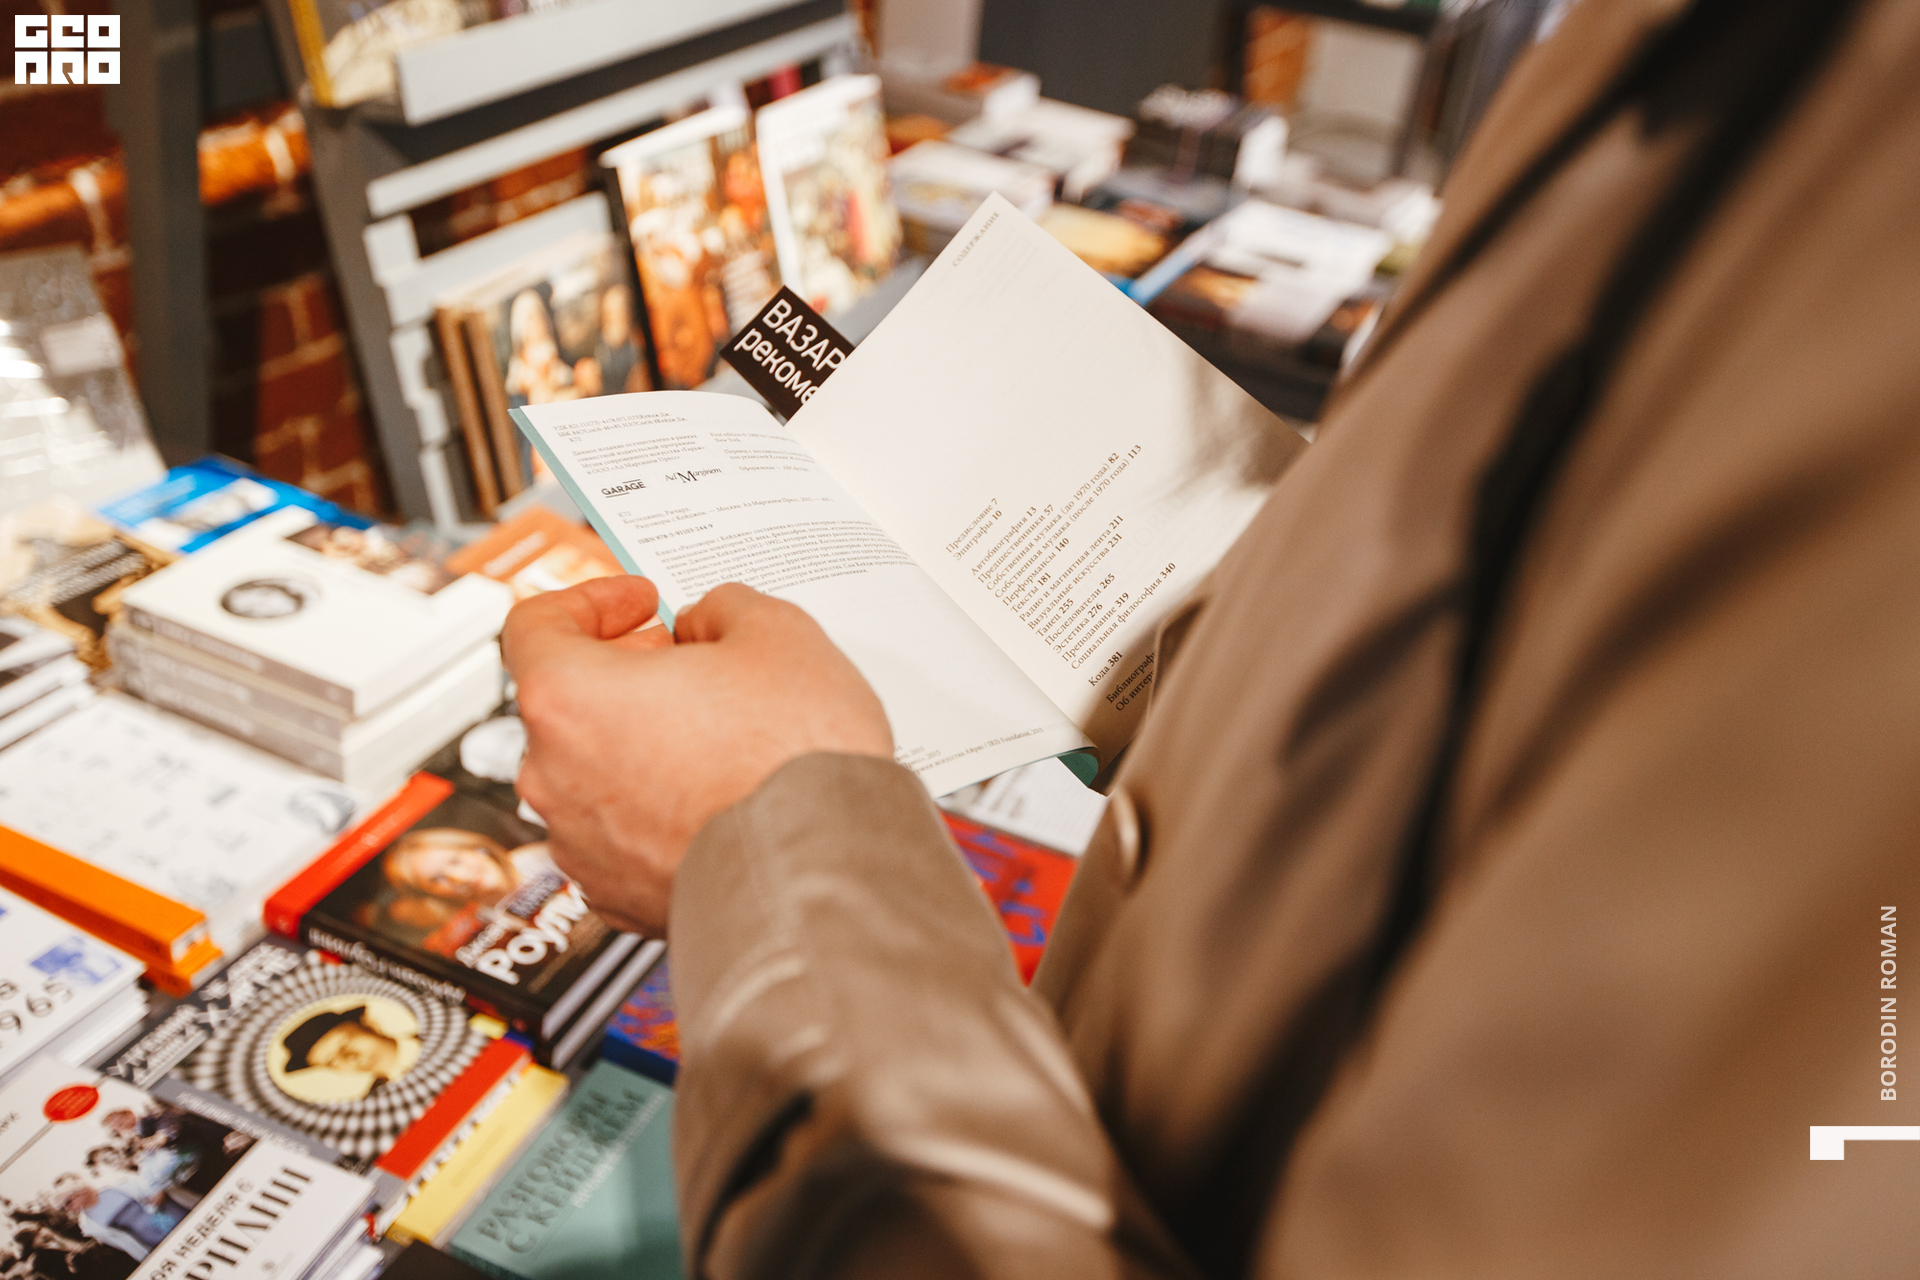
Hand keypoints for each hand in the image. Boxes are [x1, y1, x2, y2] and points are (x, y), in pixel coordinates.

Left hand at [503, 576, 892, 932]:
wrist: (821, 877)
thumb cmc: (792, 760)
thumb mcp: (776, 633)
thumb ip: (722, 608)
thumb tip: (709, 624)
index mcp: (567, 697)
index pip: (534, 626)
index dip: (590, 601)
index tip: (638, 605)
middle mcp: (554, 776)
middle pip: (567, 703)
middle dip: (625, 674)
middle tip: (686, 664)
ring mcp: (581, 845)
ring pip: (595, 773)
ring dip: (643, 745)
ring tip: (718, 737)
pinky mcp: (618, 897)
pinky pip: (624, 836)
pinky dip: (658, 810)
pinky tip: (718, 797)